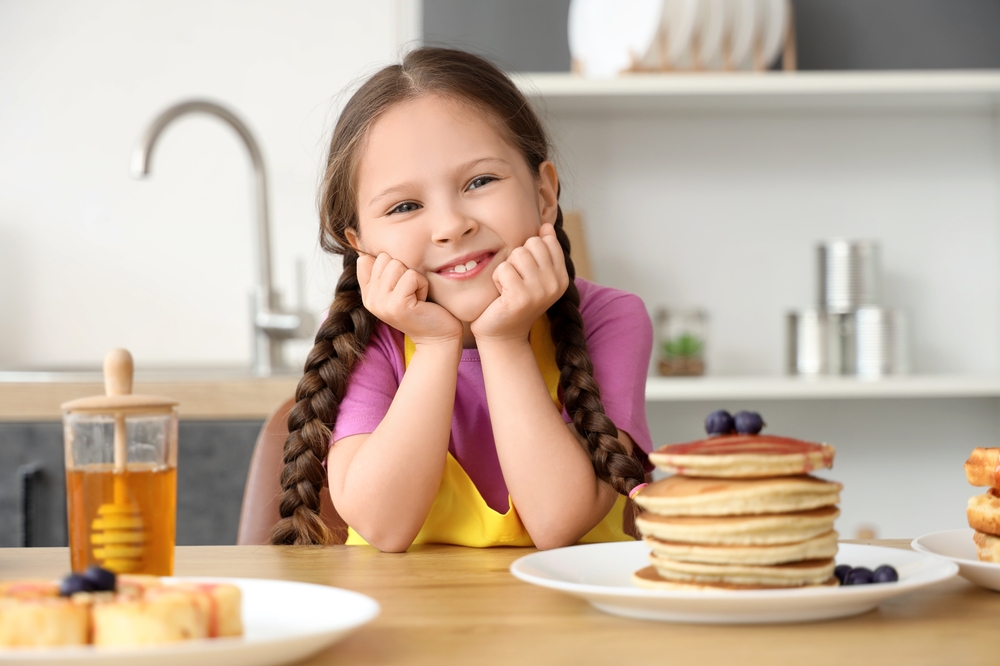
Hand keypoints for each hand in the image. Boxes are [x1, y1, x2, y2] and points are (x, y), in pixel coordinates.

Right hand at [357, 252, 462, 345]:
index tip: (400, 286)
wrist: (437, 337)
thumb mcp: (397, 289)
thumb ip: (381, 273)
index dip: (390, 266)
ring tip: (417, 296)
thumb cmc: (422, 309)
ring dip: (414, 278)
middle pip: (384, 258)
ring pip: (397, 265)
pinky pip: (411, 276)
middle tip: (411, 292)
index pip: (366, 259)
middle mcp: (370, 299)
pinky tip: (422, 301)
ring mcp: (382, 303)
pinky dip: (422, 285)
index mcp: (368, 294)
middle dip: (404, 270)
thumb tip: (364, 254)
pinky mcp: (397, 305)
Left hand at [471, 223, 568, 343]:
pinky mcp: (521, 297)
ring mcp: (540, 291)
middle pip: (532, 243)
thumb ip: (543, 251)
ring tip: (508, 287)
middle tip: (515, 281)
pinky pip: (503, 268)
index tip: (526, 274)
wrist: (502, 335)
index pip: (546, 240)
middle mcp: (556, 284)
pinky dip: (497, 279)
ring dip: (506, 269)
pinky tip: (501, 295)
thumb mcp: (534, 275)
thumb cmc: (514, 302)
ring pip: (517, 253)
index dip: (529, 252)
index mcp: (562, 277)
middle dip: (517, 258)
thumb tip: (546, 226)